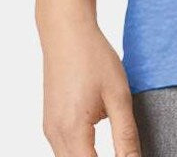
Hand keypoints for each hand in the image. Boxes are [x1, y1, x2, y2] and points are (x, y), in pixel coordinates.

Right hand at [40, 19, 141, 156]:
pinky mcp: (50, 122)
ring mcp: (50, 129)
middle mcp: (55, 135)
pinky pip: (64, 150)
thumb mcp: (118, 96)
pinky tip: (97, 144)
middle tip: (123, 152)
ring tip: (114, 150)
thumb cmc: (93, 57)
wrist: (66, 31)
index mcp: (73, 130)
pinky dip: (81, 152)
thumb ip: (126, 136)